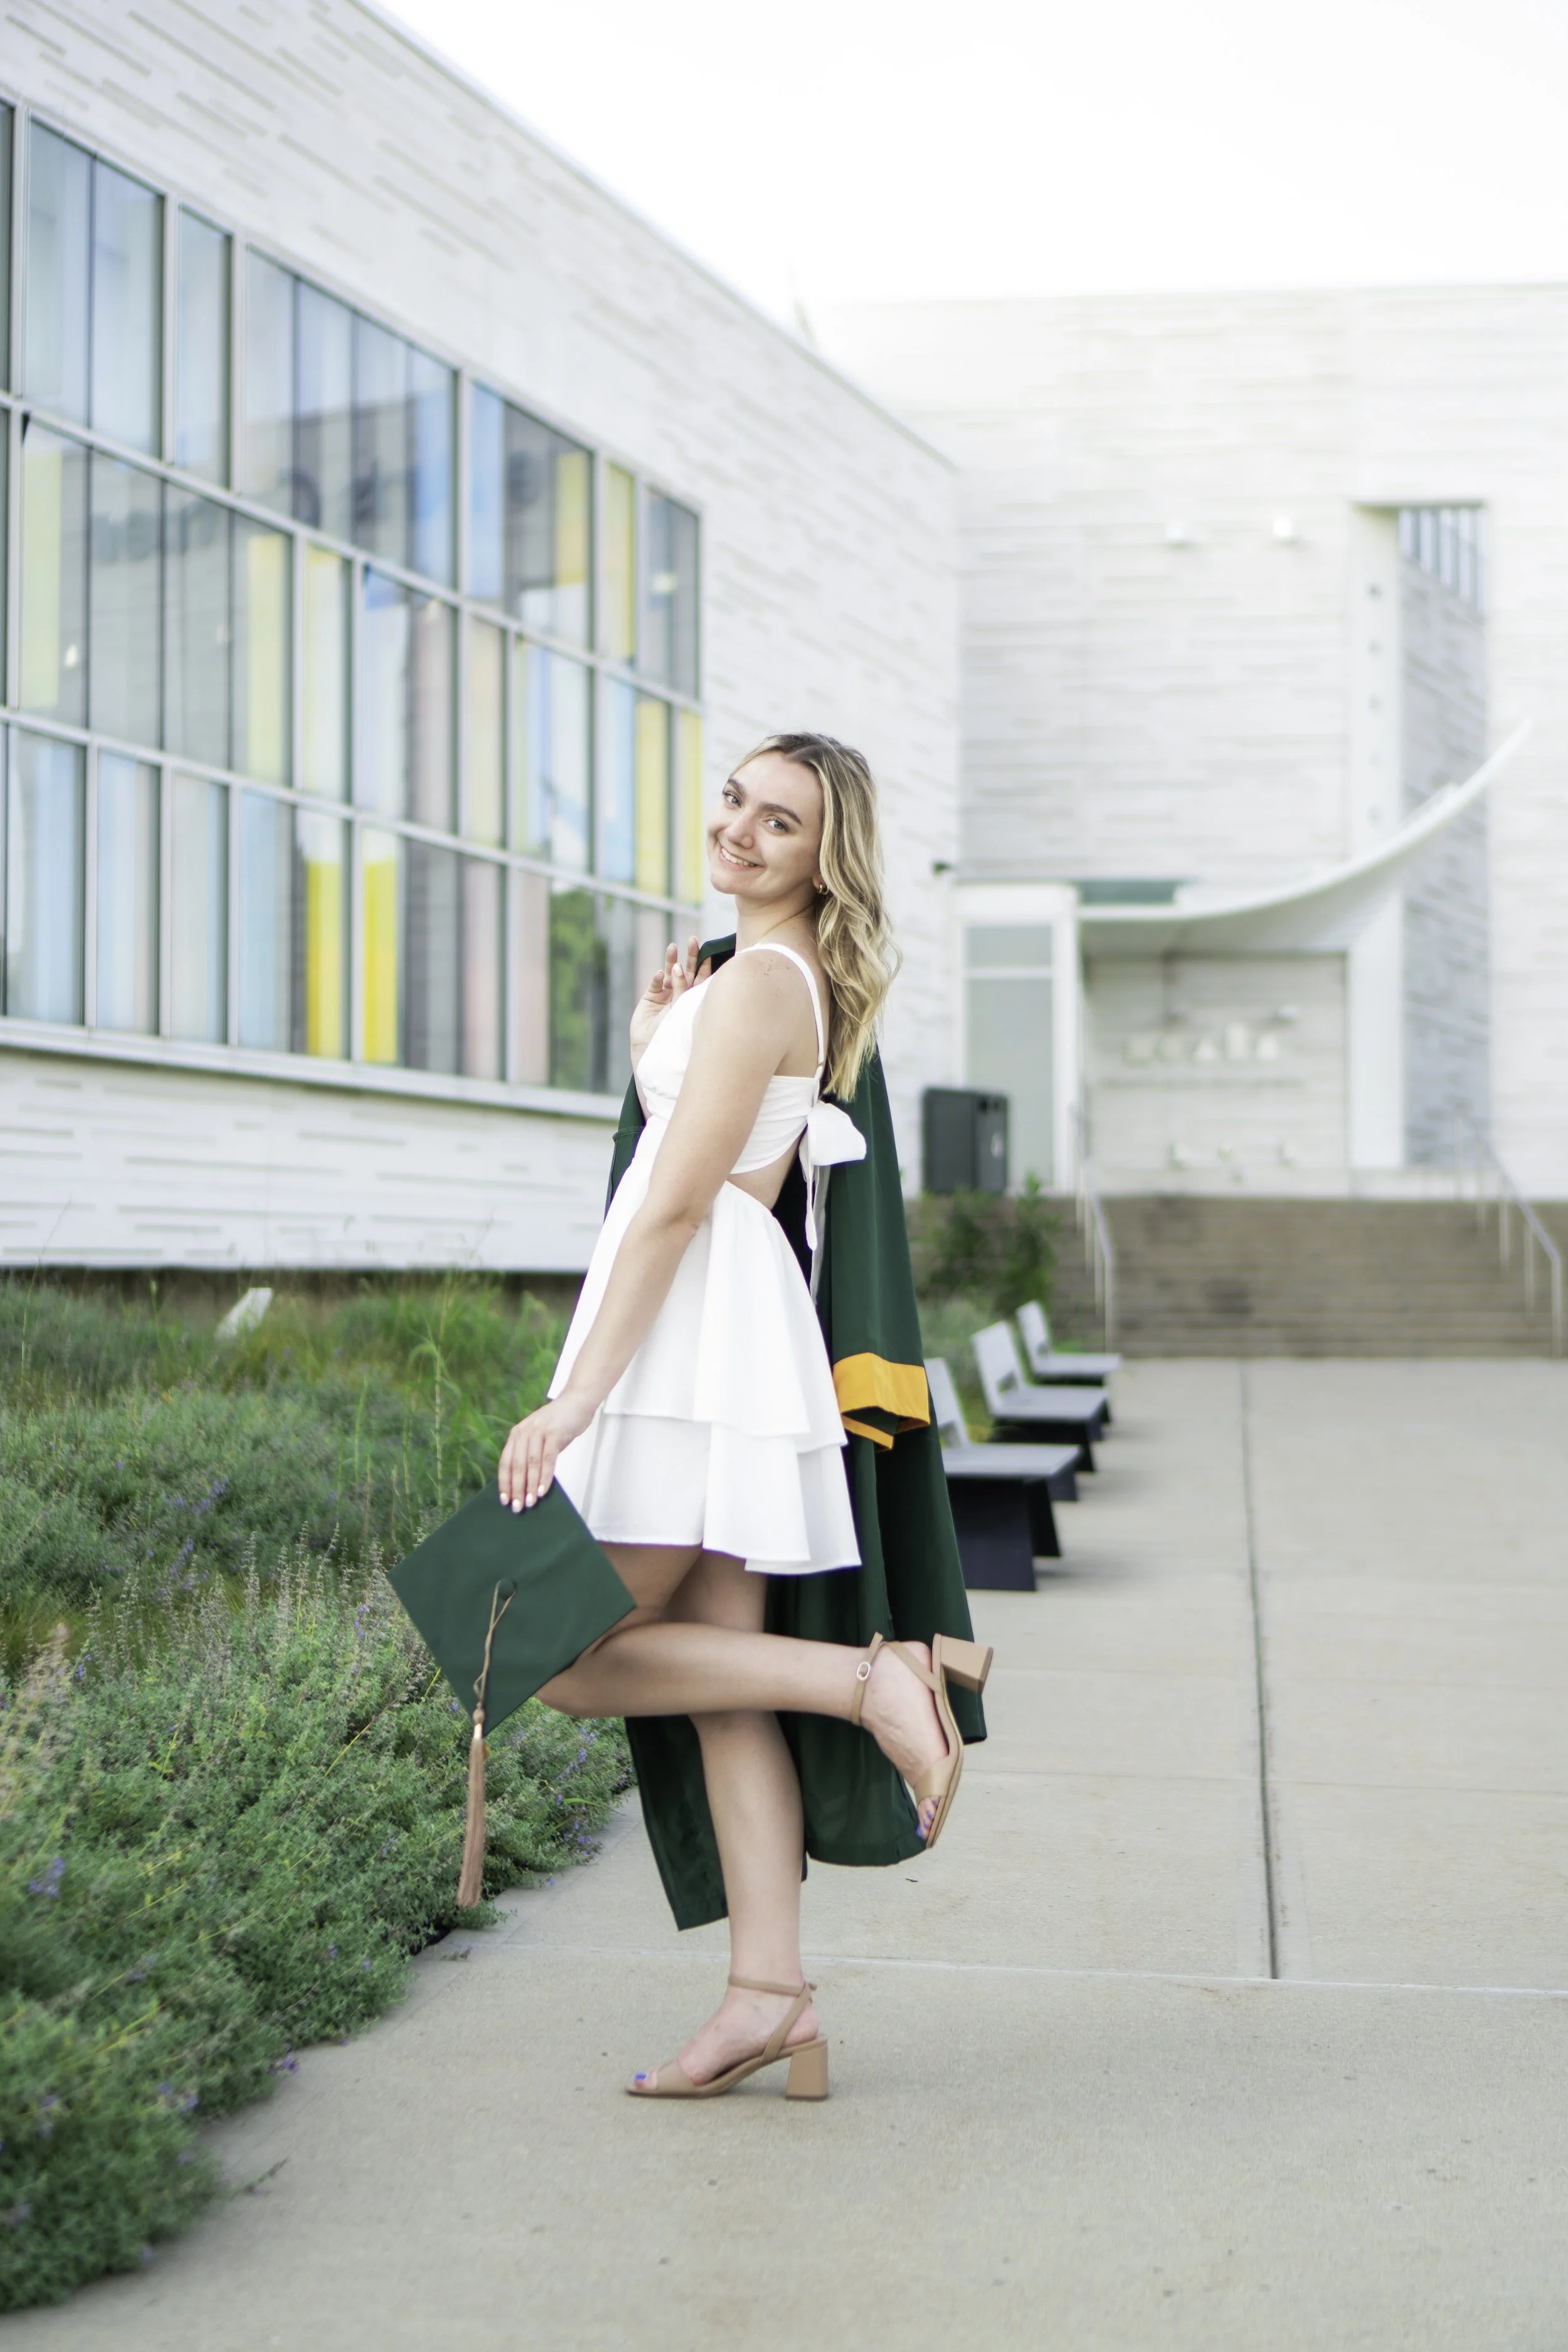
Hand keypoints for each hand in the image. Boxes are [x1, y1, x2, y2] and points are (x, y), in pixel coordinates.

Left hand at [498, 1392, 594, 1510]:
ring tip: (531, 1502)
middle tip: (518, 1507)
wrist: (577, 1401)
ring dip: (531, 1486)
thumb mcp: (539, 1437)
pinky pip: (548, 1459)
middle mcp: (524, 1432)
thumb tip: (527, 1483)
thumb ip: (532, 1455)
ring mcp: (539, 1431)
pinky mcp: (554, 1433)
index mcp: (517, 1434)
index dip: (504, 1483)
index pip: (505, 1462)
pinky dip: (545, 1476)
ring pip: (531, 1464)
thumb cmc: (559, 1423)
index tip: (505, 1500)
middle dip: (517, 1489)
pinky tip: (543, 1490)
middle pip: (516, 1465)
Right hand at [629, 935, 699, 1064]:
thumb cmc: (675, 1038)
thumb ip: (683, 991)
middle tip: (693, 941)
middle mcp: (680, 995)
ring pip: (669, 974)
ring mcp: (664, 996)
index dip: (704, 967)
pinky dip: (657, 979)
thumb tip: (680, 969)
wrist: (654, 1053)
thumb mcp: (683, 1012)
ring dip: (671, 961)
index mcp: (693, 1000)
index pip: (701, 980)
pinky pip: (654, 985)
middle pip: (686, 972)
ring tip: (673, 947)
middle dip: (689, 957)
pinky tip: (660, 974)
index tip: (708, 954)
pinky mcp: (649, 999)